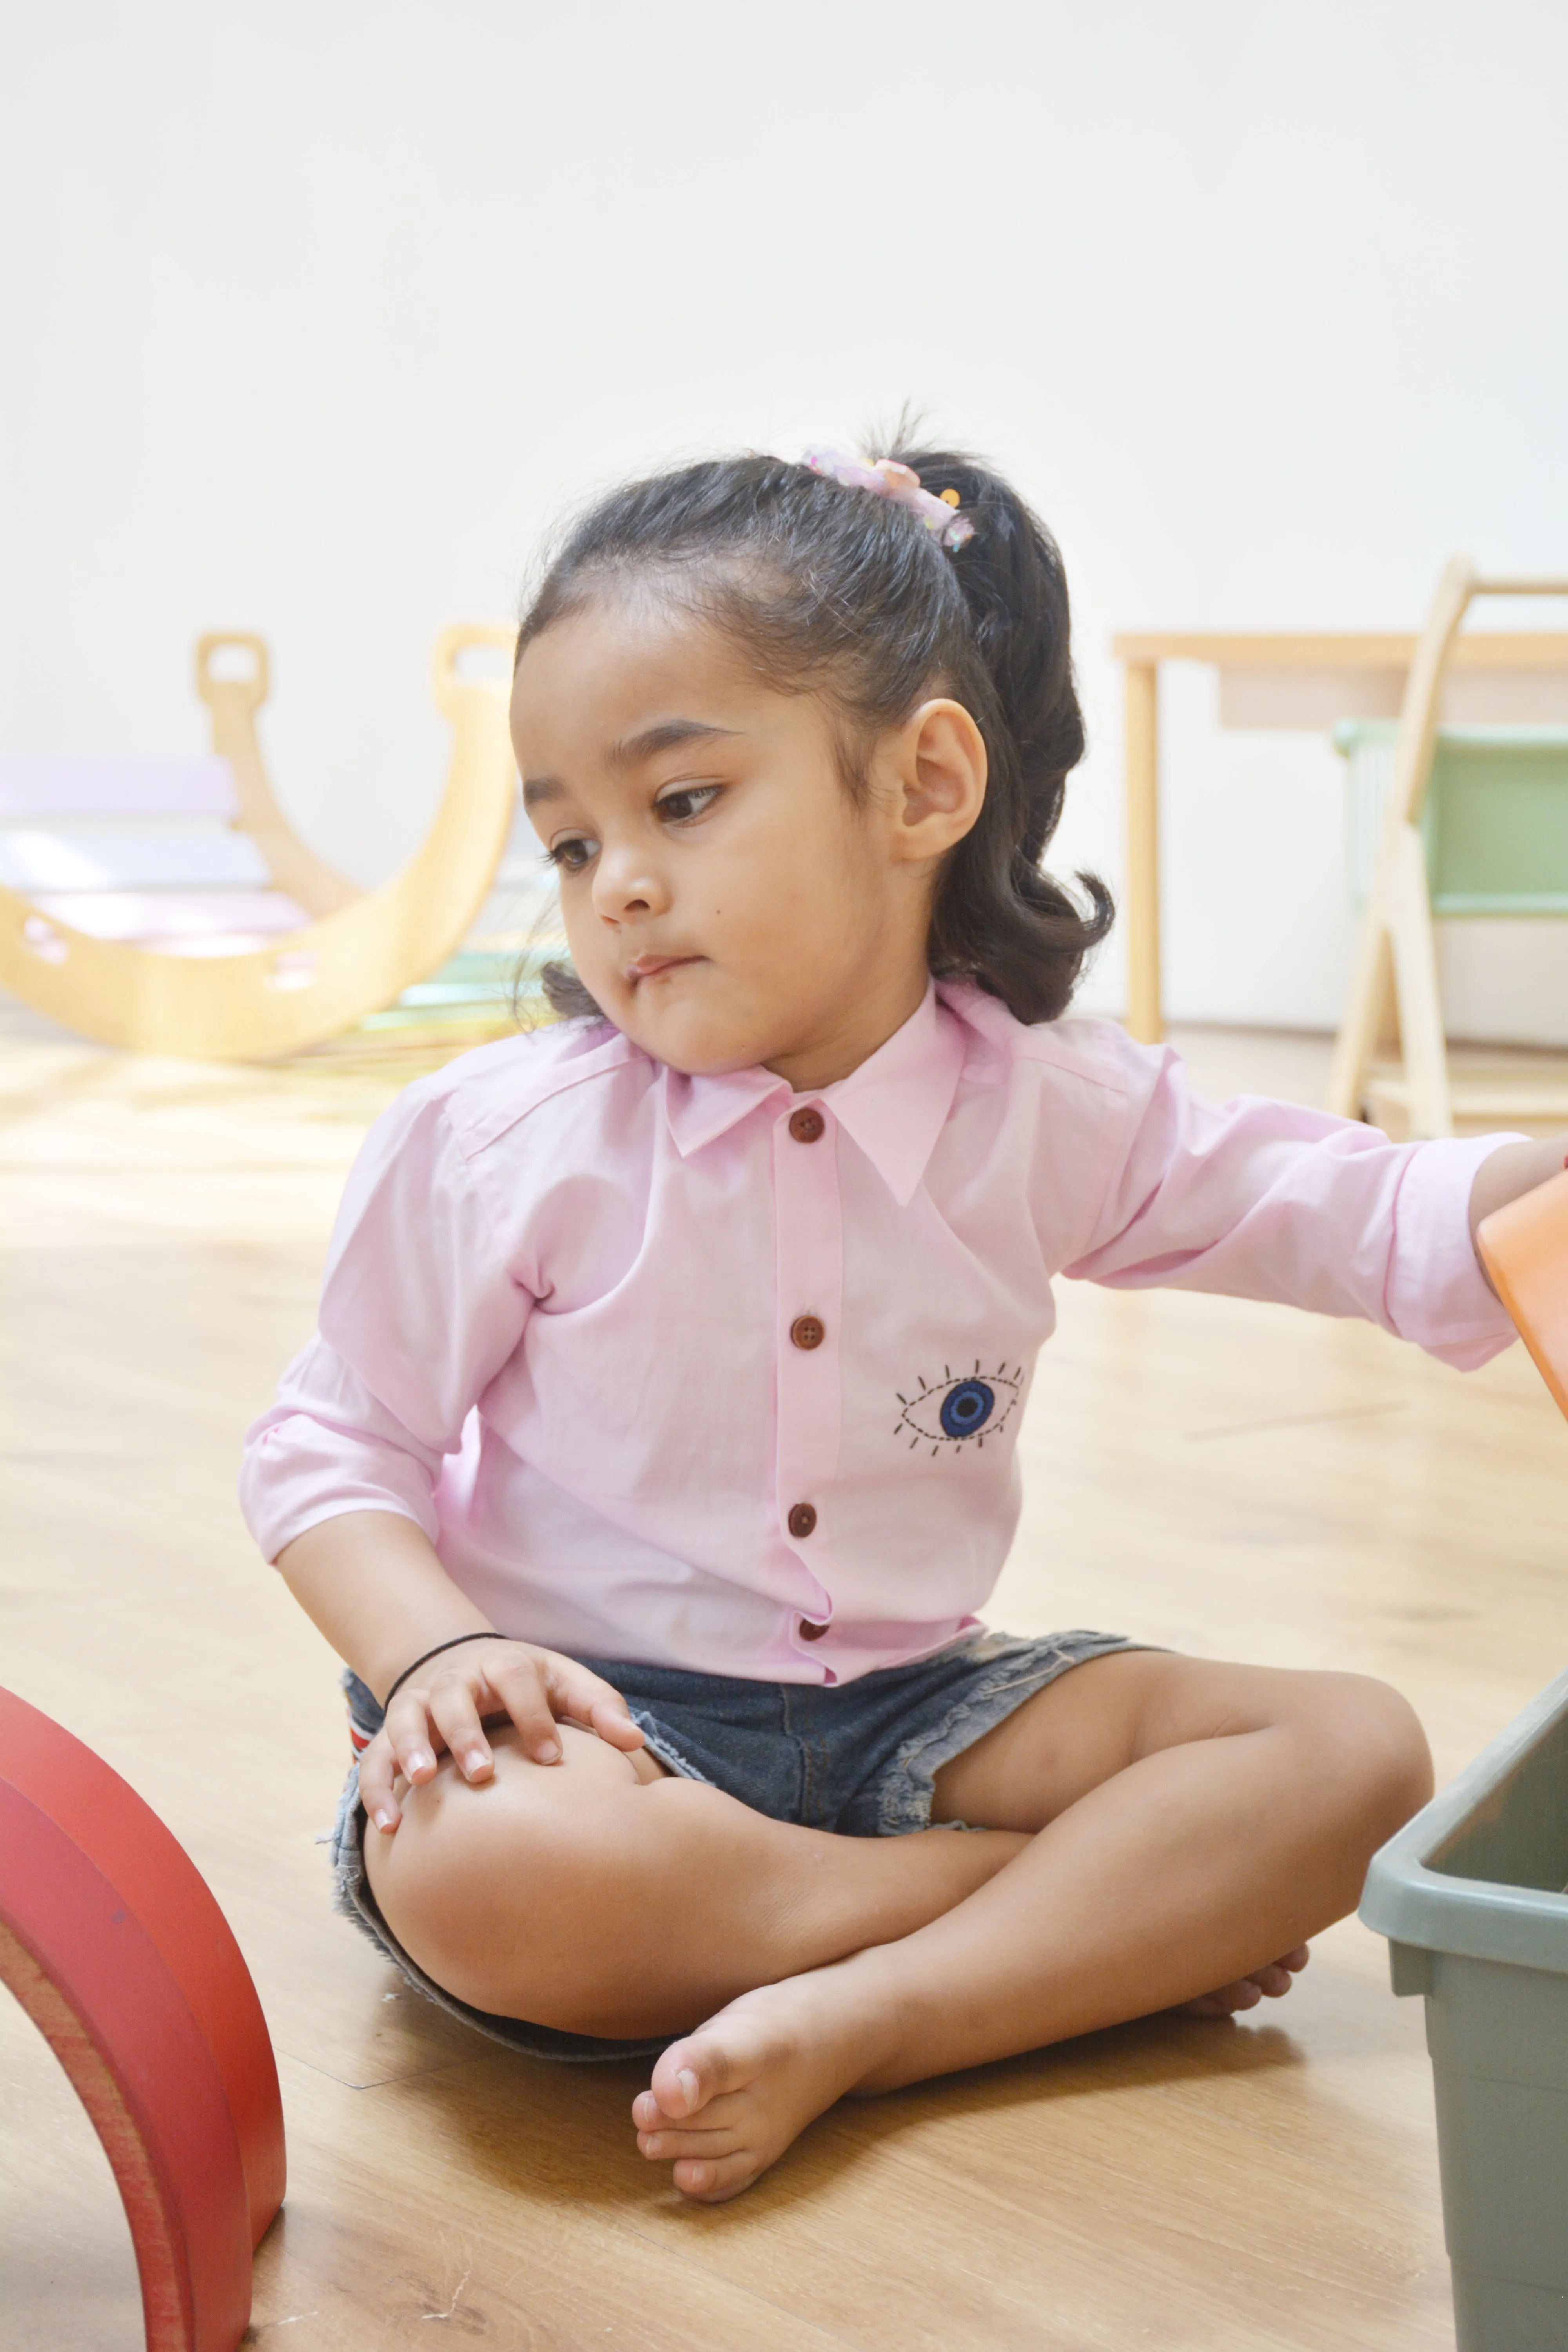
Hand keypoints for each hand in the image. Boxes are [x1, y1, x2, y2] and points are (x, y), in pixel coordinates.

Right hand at [358, 1637, 644, 1832]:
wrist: (460, 1663)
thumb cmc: (525, 1684)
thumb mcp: (563, 1682)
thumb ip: (599, 1707)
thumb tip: (635, 1741)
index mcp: (503, 1665)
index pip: (517, 1680)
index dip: (534, 1717)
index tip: (552, 1758)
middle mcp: (455, 1681)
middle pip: (454, 1698)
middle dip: (465, 1732)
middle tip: (481, 1772)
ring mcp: (419, 1706)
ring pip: (406, 1720)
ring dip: (412, 1749)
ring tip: (422, 1782)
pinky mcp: (392, 1735)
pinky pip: (375, 1758)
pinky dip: (376, 1787)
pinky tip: (388, 1823)